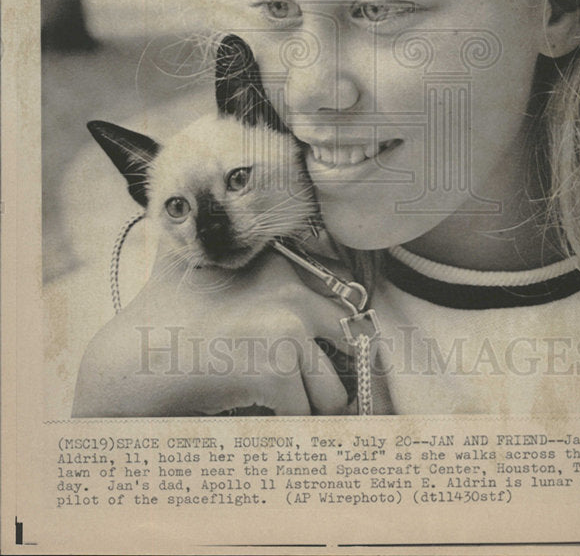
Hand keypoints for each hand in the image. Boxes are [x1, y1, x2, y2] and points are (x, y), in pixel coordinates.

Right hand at [72, 239, 352, 416]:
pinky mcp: (276, 369)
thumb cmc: (162, 318)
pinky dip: (287, 427)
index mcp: (281, 263)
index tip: (334, 352)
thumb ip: (238, 255)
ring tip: (282, 409)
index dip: (343, 330)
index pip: (346, 294)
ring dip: (312, 406)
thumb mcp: (204, 264)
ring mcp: (287, 328)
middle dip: (338, 369)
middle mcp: (292, 289)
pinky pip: (305, 414)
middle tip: (318, 391)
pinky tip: (260, 418)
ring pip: (334, 389)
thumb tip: (279, 250)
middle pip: (352, 339)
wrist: (129, 360)